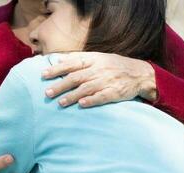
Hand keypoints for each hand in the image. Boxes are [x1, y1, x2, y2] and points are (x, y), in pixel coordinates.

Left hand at [41, 52, 157, 107]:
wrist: (140, 74)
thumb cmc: (115, 66)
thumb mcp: (99, 58)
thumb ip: (79, 58)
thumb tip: (58, 59)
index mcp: (94, 60)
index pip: (72, 63)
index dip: (57, 69)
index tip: (43, 75)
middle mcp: (99, 70)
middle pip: (76, 77)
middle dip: (60, 85)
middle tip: (47, 93)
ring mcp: (107, 81)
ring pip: (86, 88)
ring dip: (72, 96)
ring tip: (60, 103)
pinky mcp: (114, 93)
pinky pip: (101, 97)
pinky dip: (91, 100)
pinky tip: (81, 105)